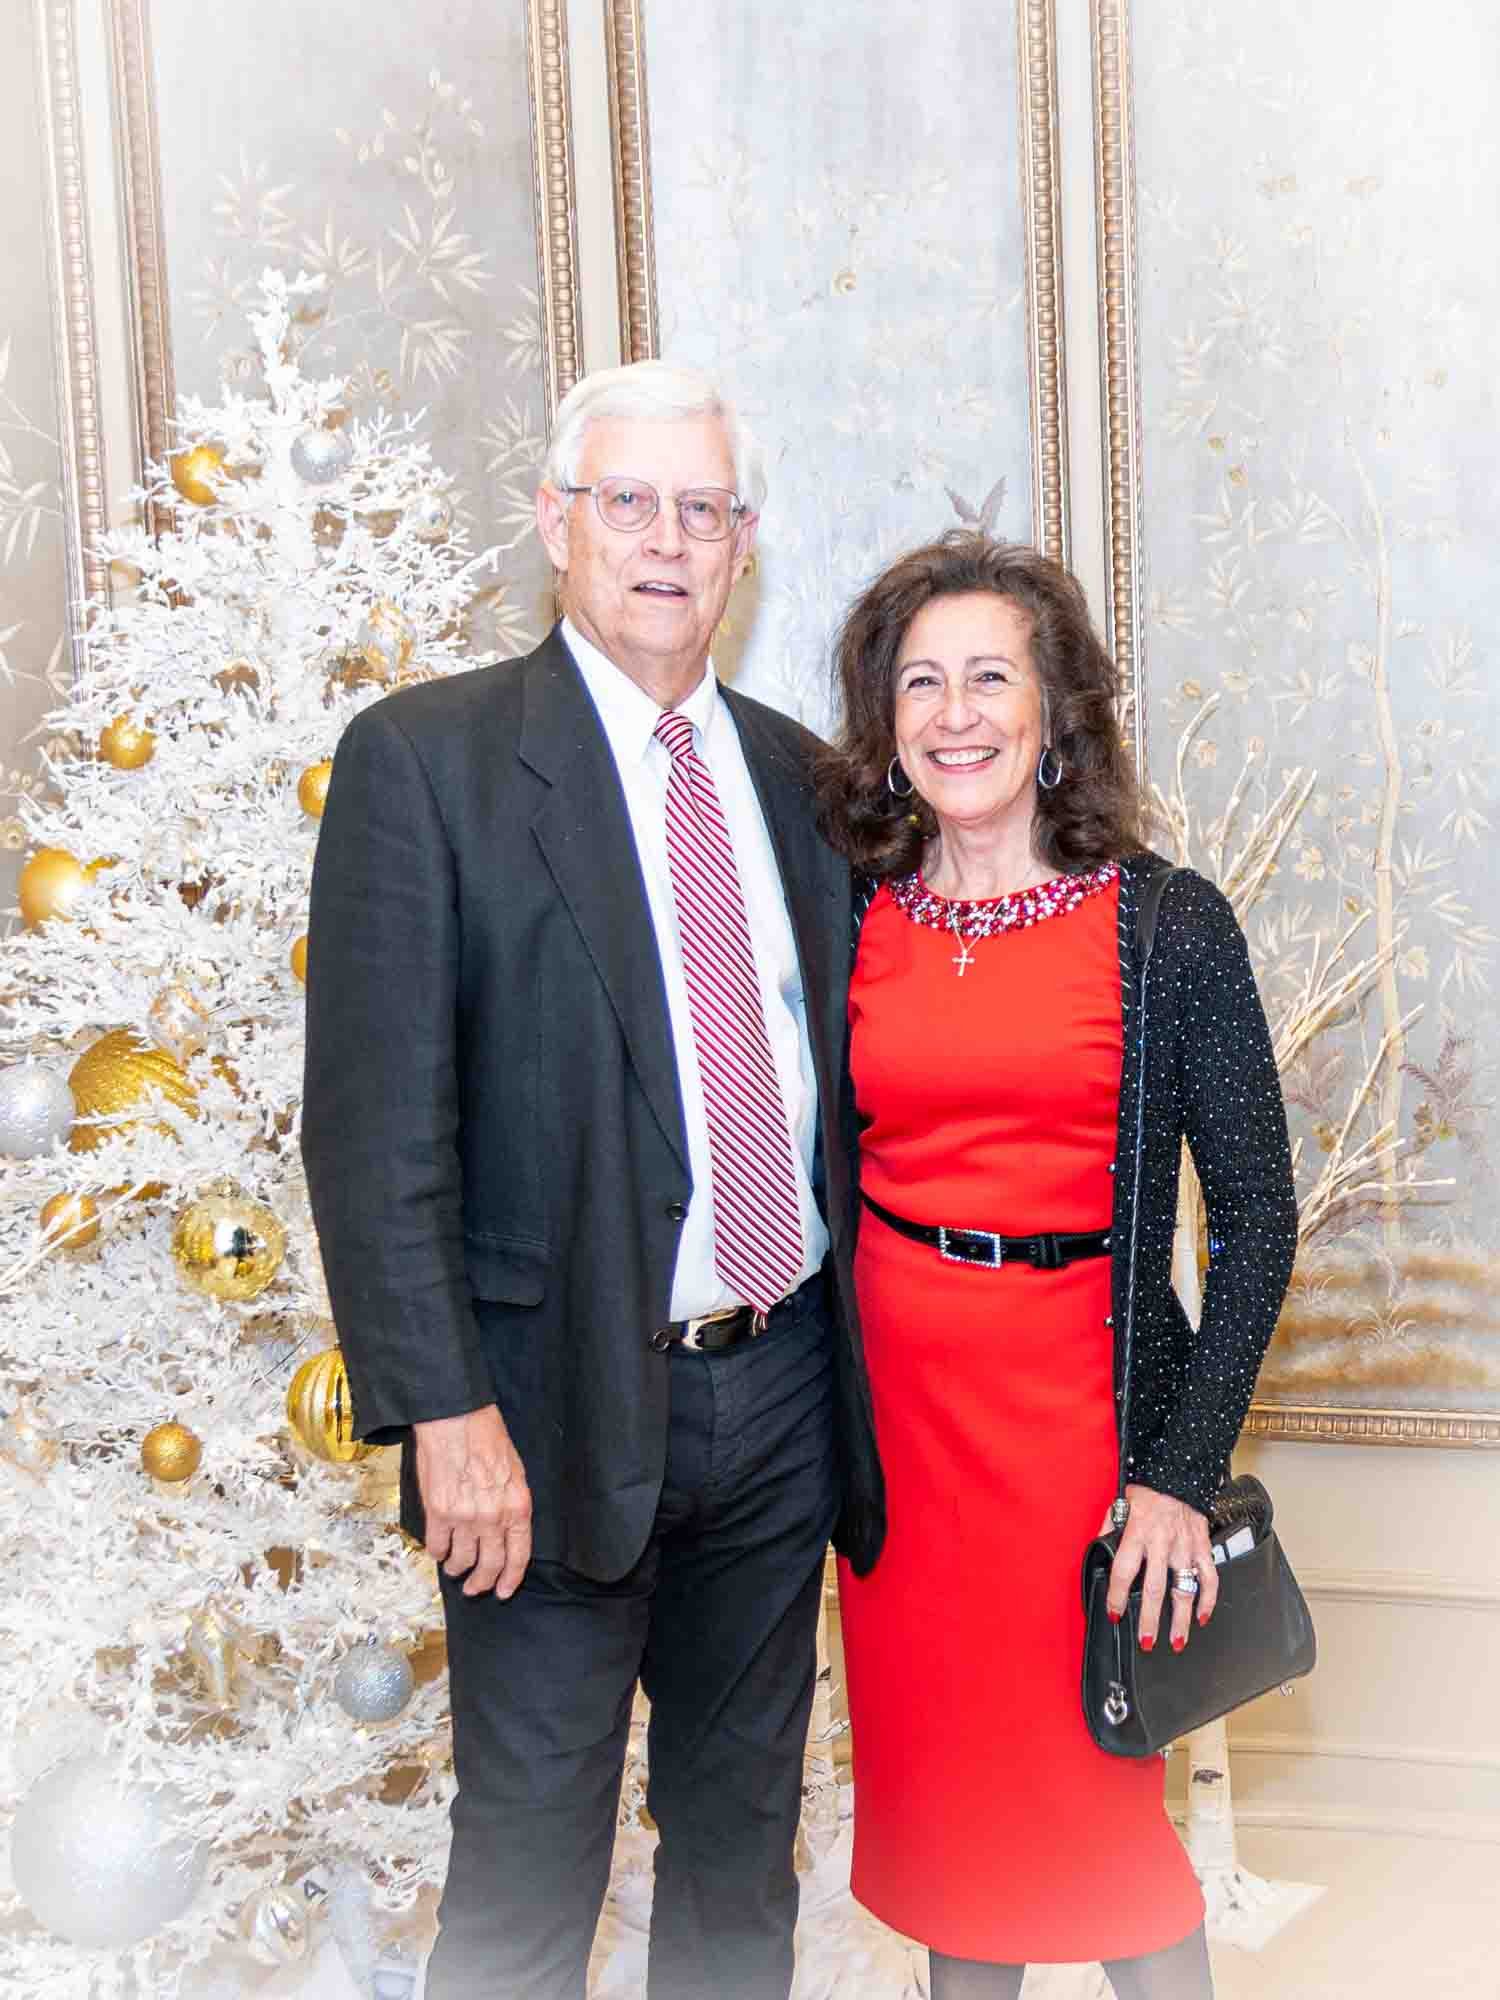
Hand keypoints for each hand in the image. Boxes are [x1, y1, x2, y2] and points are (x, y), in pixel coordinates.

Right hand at [413, 1404, 531, 1598]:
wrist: (456, 1418)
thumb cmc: (487, 1438)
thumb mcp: (515, 1472)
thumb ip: (511, 1505)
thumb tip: (505, 1531)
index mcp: (517, 1506)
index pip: (518, 1555)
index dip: (510, 1579)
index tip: (503, 1591)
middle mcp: (493, 1517)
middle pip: (489, 1565)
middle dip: (481, 1583)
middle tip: (474, 1588)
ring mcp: (464, 1517)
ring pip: (461, 1560)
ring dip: (457, 1568)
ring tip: (454, 1567)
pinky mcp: (438, 1513)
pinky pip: (436, 1546)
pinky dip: (437, 1552)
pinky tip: (439, 1550)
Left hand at [1099, 1483, 1218, 1653]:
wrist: (1178, 1472)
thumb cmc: (1147, 1490)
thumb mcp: (1119, 1504)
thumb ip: (1108, 1529)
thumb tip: (1099, 1549)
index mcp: (1137, 1533)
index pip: (1123, 1571)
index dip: (1116, 1596)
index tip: (1113, 1613)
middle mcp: (1161, 1543)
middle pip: (1154, 1589)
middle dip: (1149, 1619)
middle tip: (1146, 1641)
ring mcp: (1184, 1547)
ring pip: (1184, 1589)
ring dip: (1180, 1619)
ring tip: (1176, 1642)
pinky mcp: (1202, 1546)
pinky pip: (1209, 1577)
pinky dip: (1209, 1600)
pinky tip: (1203, 1617)